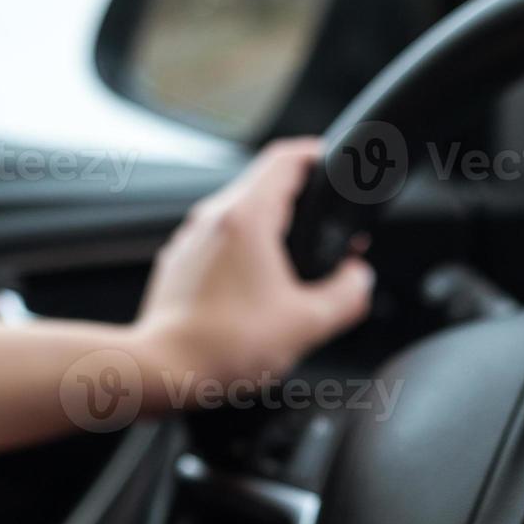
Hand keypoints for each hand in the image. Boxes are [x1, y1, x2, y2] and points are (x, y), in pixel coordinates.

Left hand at [132, 138, 372, 402]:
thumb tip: (360, 279)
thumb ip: (347, 295)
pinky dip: (245, 250)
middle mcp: (213, 218)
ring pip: (240, 213)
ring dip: (272, 226)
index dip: (317, 153)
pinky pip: (219, 242)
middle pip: (263, 184)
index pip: (286, 158)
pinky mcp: (179, 263)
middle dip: (302, 198)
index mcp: (247, 218)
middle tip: (328, 224)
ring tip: (297, 258)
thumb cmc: (224, 345)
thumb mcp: (308, 324)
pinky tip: (259, 286)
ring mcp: (191, 239)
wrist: (163, 369)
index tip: (334, 161)